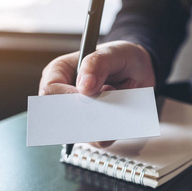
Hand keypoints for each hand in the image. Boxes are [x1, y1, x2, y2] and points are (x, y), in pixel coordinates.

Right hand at [39, 40, 155, 146]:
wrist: (141, 70)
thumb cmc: (121, 56)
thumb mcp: (112, 53)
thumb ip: (96, 64)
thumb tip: (84, 87)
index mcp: (59, 73)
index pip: (50, 92)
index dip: (68, 98)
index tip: (91, 95)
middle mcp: (65, 95)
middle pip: (64, 117)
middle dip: (89, 112)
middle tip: (112, 96)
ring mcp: (80, 114)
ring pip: (84, 132)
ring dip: (107, 117)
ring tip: (122, 92)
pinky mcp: (95, 127)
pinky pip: (101, 138)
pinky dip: (116, 125)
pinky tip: (125, 104)